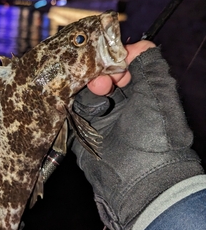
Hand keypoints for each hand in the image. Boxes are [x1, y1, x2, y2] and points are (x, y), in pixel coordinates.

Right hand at [72, 42, 202, 229]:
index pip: (120, 67)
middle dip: (97, 74)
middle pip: (98, 77)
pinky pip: (71, 113)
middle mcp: (119, 106)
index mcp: (140, 94)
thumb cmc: (156, 137)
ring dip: (85, 89)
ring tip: (97, 94)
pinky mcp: (82, 135)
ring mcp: (100, 121)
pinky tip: (74, 101)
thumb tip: (136, 46)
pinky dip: (70, 104)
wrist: (141, 183)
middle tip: (103, 81)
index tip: (113, 60)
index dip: (114, 60)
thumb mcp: (160, 95)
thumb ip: (150, 65)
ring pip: (82, 93)